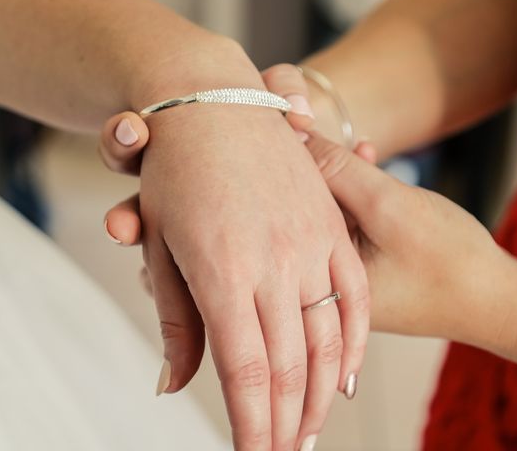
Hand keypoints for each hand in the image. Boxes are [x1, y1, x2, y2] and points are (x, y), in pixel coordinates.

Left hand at [102, 64, 368, 450]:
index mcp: (224, 272)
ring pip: (327, 337)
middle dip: (288, 420)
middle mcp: (274, 263)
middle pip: (289, 363)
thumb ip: (177, 319)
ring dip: (322, 392)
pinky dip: (353, 342)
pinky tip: (349, 378)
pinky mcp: (332, 229)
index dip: (254, 423)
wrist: (216, 99)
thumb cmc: (178, 171)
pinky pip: (354, 294)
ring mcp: (311, 244)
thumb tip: (171, 385)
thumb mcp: (162, 244)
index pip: (245, 370)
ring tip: (314, 430)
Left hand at [301, 133, 508, 340]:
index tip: (301, 129)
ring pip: (335, 216)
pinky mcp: (373, 272)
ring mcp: (352, 281)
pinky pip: (356, 227)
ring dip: (347, 180)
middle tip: (335, 137)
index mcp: (321, 282)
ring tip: (364, 151)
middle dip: (323, 170)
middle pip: (308, 214)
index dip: (296, 164)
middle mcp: (329, 287)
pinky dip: (364, 198)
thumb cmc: (448, 259)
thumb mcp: (388, 205)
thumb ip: (340, 170)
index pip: (290, 211)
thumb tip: (297, 136)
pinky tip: (373, 170)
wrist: (499, 300)